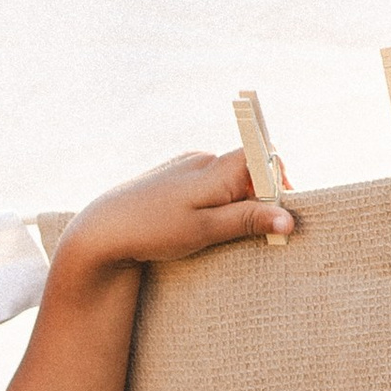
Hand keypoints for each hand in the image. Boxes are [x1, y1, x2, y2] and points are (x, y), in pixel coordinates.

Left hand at [57, 147, 292, 285]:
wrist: (102, 229)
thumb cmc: (153, 230)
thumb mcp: (205, 230)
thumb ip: (247, 220)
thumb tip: (288, 218)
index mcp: (218, 167)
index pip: (266, 160)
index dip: (279, 184)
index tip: (279, 213)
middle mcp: (204, 158)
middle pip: (249, 170)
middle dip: (258, 197)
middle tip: (252, 231)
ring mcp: (186, 165)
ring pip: (227, 179)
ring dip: (234, 202)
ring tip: (217, 231)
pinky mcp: (172, 176)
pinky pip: (205, 184)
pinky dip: (212, 202)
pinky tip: (196, 223)